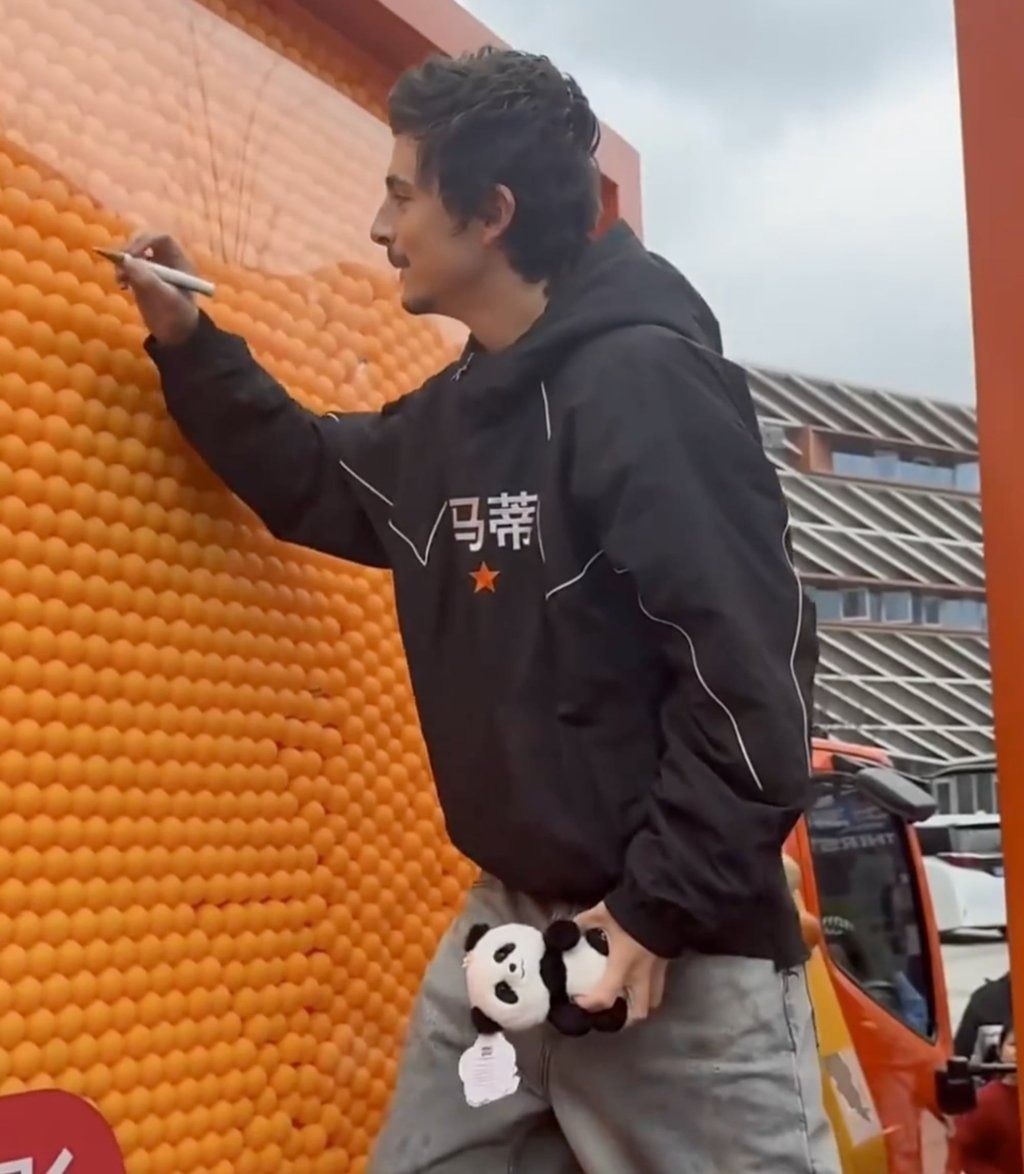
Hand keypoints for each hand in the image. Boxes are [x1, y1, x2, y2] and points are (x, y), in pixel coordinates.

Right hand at [116, 231, 199, 345]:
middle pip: (144, 241)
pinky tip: (121, 285)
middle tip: (120, 264)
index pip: (161, 239)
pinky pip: (127, 265)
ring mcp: (153, 268)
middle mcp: (166, 260)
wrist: (175, 335)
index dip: (145, 242)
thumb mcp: (164, 299)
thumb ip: (147, 279)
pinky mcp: (141, 277)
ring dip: (122, 262)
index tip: (132, 255)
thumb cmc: (177, 316)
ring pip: (133, 252)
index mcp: (179, 261)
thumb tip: (126, 260)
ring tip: (119, 280)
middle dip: (129, 250)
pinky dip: (121, 271)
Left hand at [573, 902, 667, 1024]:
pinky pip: (659, 987)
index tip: (579, 1001)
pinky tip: (638, 980)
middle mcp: (641, 975)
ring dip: (639, 1005)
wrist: (664, 902)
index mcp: (622, 965)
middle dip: (625, 1018)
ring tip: (625, 999)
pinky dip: (648, 990)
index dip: (590, 1004)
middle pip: (638, 1013)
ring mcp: (657, 972)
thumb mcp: (601, 913)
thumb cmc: (631, 911)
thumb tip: (569, 927)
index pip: (605, 997)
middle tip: (610, 1011)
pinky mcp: (666, 965)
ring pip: (653, 1002)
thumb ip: (584, 922)